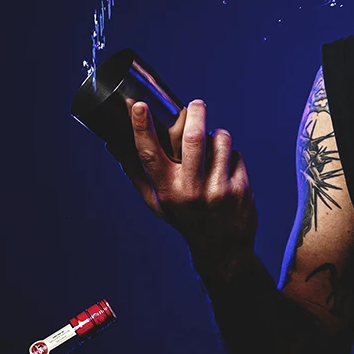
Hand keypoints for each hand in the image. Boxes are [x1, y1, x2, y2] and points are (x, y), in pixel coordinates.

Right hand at [113, 99, 257, 261]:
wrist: (222, 248)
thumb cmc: (185, 220)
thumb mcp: (156, 202)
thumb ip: (137, 173)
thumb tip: (113, 144)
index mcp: (166, 190)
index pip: (149, 154)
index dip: (142, 127)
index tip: (138, 105)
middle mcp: (191, 189)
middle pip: (192, 138)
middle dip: (195, 113)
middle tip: (195, 104)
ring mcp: (217, 189)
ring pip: (219, 140)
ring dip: (216, 133)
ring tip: (212, 141)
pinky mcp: (240, 188)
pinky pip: (236, 154)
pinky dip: (230, 153)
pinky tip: (226, 167)